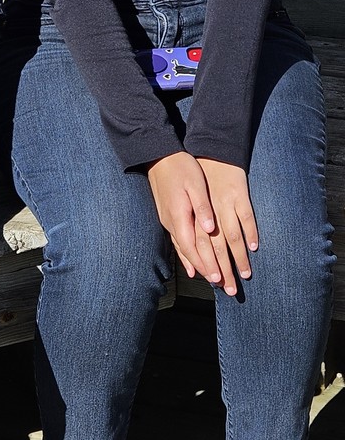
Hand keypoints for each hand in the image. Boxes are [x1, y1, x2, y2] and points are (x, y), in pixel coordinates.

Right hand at [146, 152, 221, 285]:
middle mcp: (171, 222)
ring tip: (211, 280)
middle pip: (189, 253)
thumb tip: (210, 228)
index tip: (218, 279)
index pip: (192, 247)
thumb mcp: (195, 184)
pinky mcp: (168, 216)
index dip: (205, 264)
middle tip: (222, 286)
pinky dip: (186, 256)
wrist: (158, 156)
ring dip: (198, 266)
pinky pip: (178, 242)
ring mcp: (168, 220)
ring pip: (184, 249)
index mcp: (180, 215)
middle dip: (206, 270)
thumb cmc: (180, 167)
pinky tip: (191, 266)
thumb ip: (202, 207)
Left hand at [197, 157, 257, 295]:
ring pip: (231, 235)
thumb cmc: (194, 177)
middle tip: (229, 289)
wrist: (208, 149)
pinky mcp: (238, 194)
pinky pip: (245, 216)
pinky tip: (254, 246)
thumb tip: (189, 252)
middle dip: (222, 269)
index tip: (212, 282)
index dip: (204, 265)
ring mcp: (224, 203)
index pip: (197, 246)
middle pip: (215, 246)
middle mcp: (208, 211)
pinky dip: (250, 231)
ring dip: (238, 256)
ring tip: (244, 274)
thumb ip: (188, 226)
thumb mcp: (185, 200)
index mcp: (193, 214)